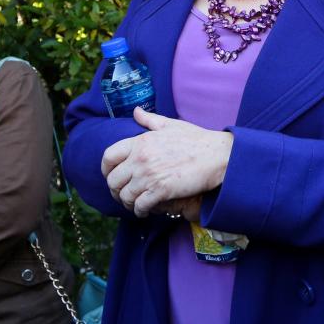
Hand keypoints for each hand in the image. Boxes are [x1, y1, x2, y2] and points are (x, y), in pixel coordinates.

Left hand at [101, 109, 233, 217]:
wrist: (217, 155)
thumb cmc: (196, 139)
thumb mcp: (171, 124)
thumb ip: (150, 120)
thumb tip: (136, 112)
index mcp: (140, 141)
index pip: (108, 156)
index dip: (106, 169)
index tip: (111, 175)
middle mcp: (140, 158)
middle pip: (113, 180)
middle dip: (115, 190)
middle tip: (123, 194)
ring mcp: (149, 175)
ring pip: (124, 196)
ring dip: (127, 203)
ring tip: (134, 204)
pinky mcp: (161, 190)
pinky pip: (140, 206)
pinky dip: (140, 211)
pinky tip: (145, 211)